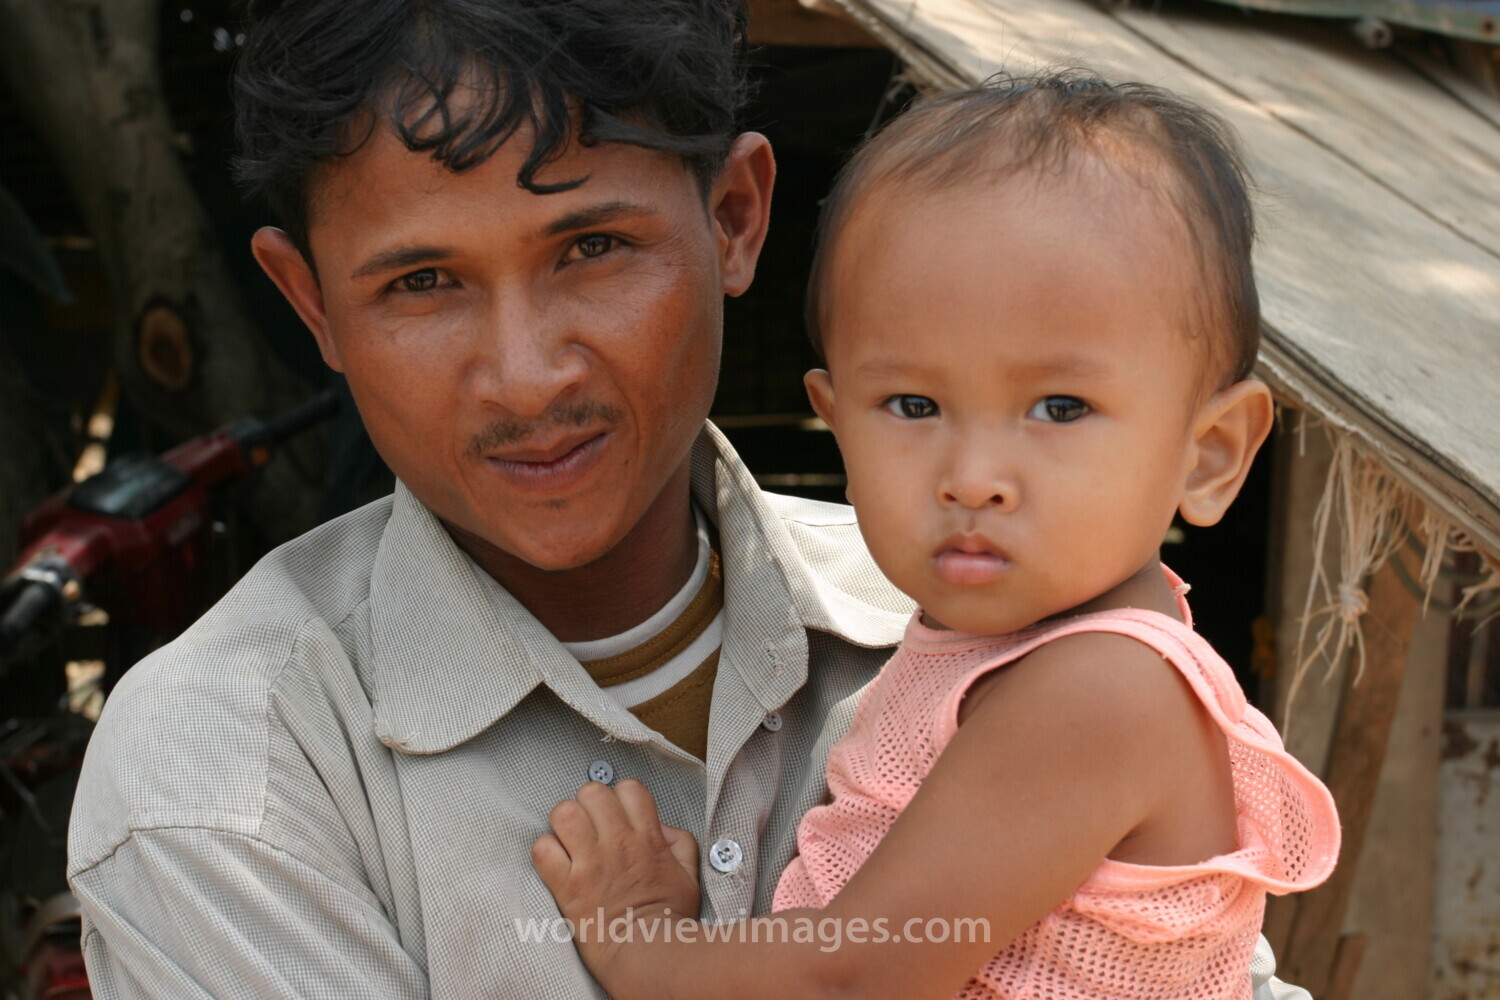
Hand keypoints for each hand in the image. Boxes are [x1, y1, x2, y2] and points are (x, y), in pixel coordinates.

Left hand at [532, 778, 700, 972]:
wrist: (648, 954)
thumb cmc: (669, 920)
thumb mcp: (688, 875)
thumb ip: (680, 843)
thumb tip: (662, 828)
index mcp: (646, 838)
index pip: (628, 788)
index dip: (619, 796)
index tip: (616, 814)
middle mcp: (618, 843)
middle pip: (592, 792)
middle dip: (588, 804)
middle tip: (588, 825)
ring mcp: (591, 862)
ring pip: (564, 813)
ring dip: (563, 822)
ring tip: (568, 839)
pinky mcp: (568, 885)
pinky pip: (543, 850)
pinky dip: (544, 852)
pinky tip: (555, 863)